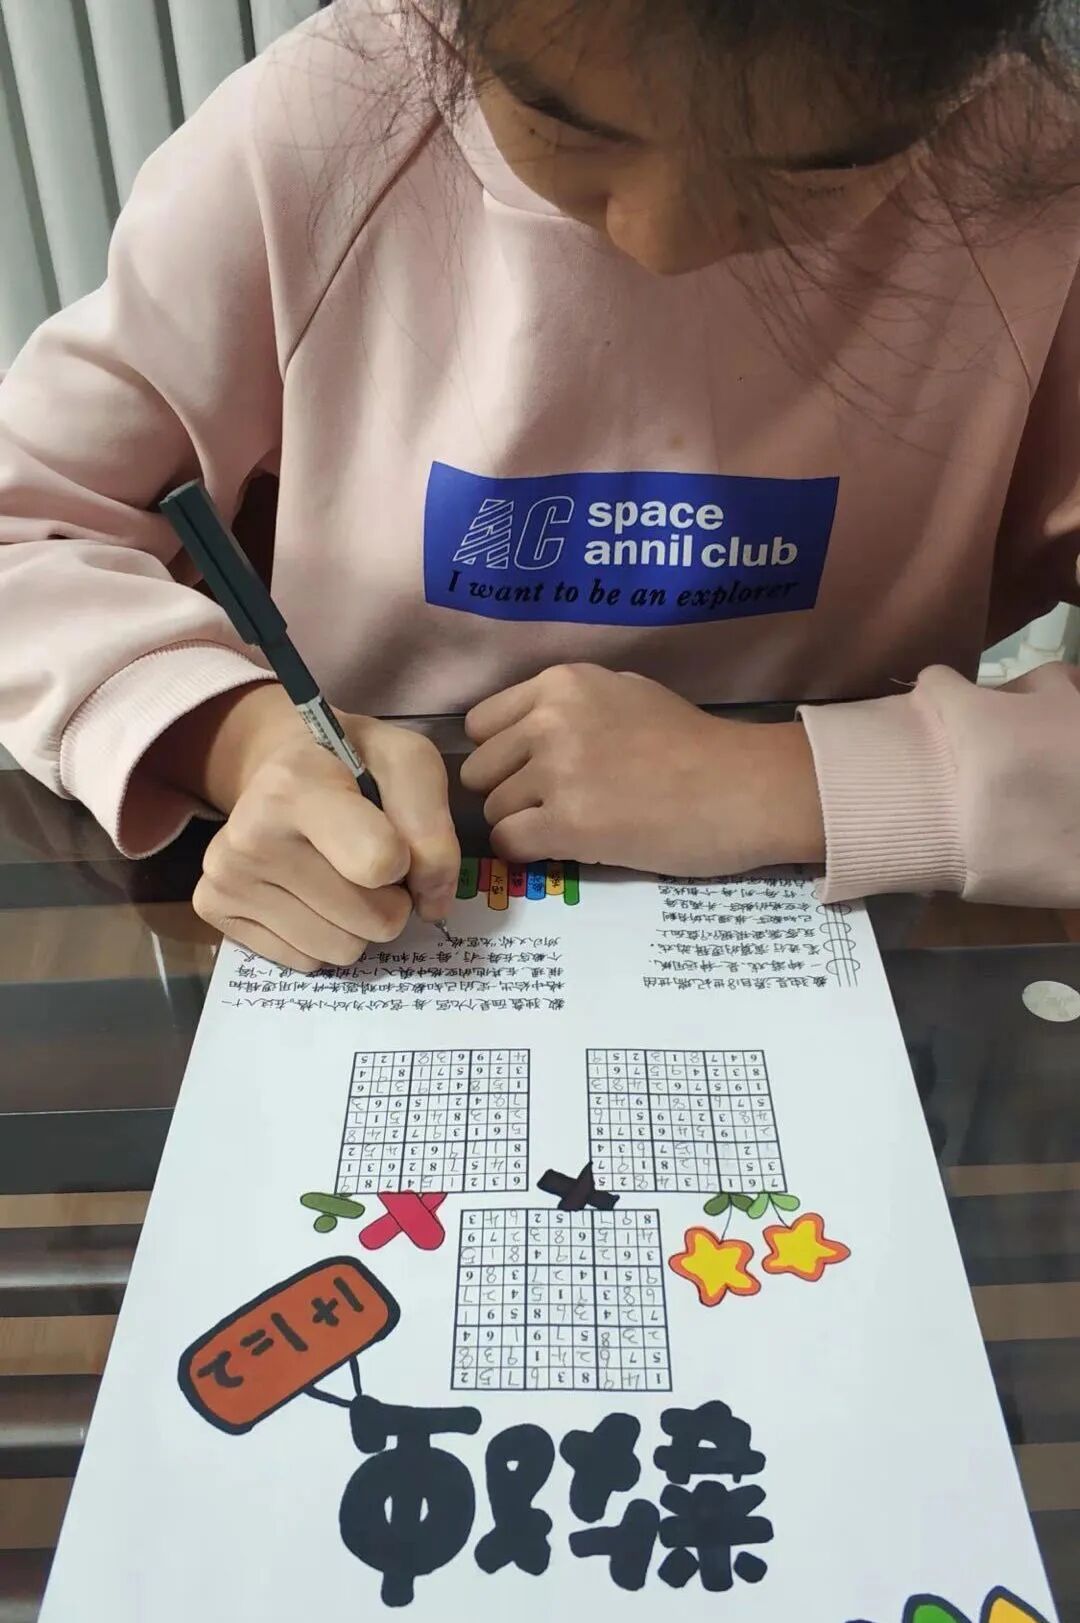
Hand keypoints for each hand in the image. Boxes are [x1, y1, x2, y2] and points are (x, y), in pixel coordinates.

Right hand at [146, 685, 459, 969]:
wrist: (282, 767)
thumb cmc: (355, 764)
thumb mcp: (409, 765)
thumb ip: (433, 829)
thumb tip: (431, 906)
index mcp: (296, 786)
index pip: (379, 864)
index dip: (408, 861)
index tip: (395, 836)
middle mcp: (249, 834)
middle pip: (369, 920)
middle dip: (388, 901)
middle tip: (370, 863)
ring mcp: (226, 876)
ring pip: (339, 951)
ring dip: (357, 924)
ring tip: (340, 876)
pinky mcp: (213, 908)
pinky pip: (305, 962)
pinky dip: (320, 936)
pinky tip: (308, 892)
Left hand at [461, 664, 824, 875]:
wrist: (743, 788)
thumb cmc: (694, 744)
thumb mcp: (626, 693)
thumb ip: (568, 705)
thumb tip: (518, 732)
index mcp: (561, 683)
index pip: (481, 724)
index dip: (502, 754)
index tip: (532, 770)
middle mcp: (550, 720)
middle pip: (480, 770)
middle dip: (509, 791)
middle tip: (556, 804)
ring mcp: (557, 772)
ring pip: (492, 809)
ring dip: (523, 823)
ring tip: (574, 824)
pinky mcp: (568, 824)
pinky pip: (509, 843)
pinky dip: (530, 851)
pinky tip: (568, 846)